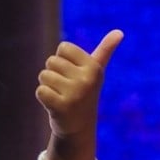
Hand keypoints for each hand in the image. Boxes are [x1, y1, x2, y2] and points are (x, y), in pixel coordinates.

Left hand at [37, 29, 122, 159]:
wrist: (79, 127)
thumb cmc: (84, 93)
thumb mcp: (96, 72)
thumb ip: (105, 51)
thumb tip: (119, 32)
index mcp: (94, 67)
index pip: (63, 47)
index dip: (62, 60)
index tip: (72, 74)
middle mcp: (87, 79)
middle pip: (51, 61)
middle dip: (54, 74)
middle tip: (66, 89)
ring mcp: (74, 94)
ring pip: (44, 75)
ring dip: (47, 86)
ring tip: (60, 96)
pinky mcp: (61, 107)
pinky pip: (40, 91)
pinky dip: (43, 97)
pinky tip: (54, 105)